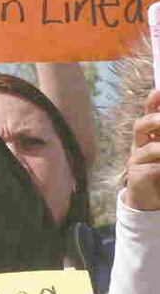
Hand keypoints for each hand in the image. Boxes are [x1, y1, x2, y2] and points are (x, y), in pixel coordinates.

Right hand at [124, 89, 159, 210]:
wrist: (149, 201)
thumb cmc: (159, 174)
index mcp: (149, 137)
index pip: (149, 115)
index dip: (152, 103)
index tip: (158, 92)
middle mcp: (140, 145)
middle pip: (141, 125)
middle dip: (156, 120)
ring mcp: (136, 160)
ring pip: (148, 147)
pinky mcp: (136, 175)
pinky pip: (152, 168)